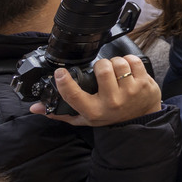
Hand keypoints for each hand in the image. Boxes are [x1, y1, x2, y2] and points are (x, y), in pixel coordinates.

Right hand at [33, 55, 161, 125]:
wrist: (140, 120)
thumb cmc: (109, 117)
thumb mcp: (84, 118)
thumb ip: (60, 113)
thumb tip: (36, 108)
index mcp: (94, 111)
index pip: (73, 95)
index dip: (63, 81)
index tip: (60, 72)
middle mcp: (112, 102)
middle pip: (101, 69)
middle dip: (99, 65)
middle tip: (100, 69)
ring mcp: (130, 92)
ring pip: (118, 63)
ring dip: (114, 62)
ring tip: (114, 69)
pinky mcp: (145, 84)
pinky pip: (134, 62)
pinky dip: (129, 60)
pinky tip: (126, 68)